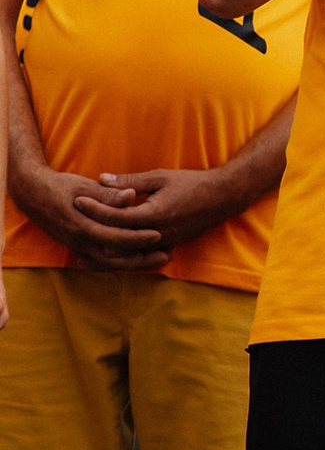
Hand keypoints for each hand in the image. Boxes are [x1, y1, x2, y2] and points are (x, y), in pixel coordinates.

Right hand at [6, 164, 170, 270]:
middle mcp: (79, 240)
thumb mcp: (84, 185)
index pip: (114, 238)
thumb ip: (108, 194)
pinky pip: (100, 261)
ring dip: (134, 263)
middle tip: (166, 254)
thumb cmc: (60, 186)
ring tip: (158, 259)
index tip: (158, 234)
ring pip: (108, 263)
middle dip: (141, 258)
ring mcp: (77, 246)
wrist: (32, 194)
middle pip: (114, 257)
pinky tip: (137, 260)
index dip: (137, 238)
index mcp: (82, 225)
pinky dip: (119, 263)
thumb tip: (130, 196)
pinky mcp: (77, 247)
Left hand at [72, 166, 255, 257]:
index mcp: (152, 214)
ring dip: (106, 246)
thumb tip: (101, 179)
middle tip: (74, 223)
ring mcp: (162, 242)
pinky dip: (124, 252)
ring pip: (126, 252)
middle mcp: (156, 233)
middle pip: (115, 239)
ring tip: (84, 242)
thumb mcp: (160, 177)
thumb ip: (130, 182)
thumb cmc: (192, 183)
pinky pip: (140, 254)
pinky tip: (110, 249)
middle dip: (94, 231)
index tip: (77, 200)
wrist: (223, 198)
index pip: (114, 216)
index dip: (94, 208)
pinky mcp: (168, 246)